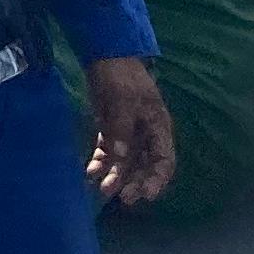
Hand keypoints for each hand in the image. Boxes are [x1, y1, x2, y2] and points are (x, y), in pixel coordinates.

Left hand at [85, 57, 176, 207]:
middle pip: (144, 165)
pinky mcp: (111, 129)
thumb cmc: (121, 77)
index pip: (164, 161)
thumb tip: (121, 156)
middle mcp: (146, 135)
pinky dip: (100, 161)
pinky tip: (89, 172)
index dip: (157, 180)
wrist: (104, 57)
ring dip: (114, 175)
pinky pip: (108, 151)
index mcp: (158, 128)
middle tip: (120, 197)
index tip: (145, 194)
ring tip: (100, 188)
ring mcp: (128, 133)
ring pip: (124, 162)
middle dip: (133, 182)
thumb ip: (121, 129)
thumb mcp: (123, 101)